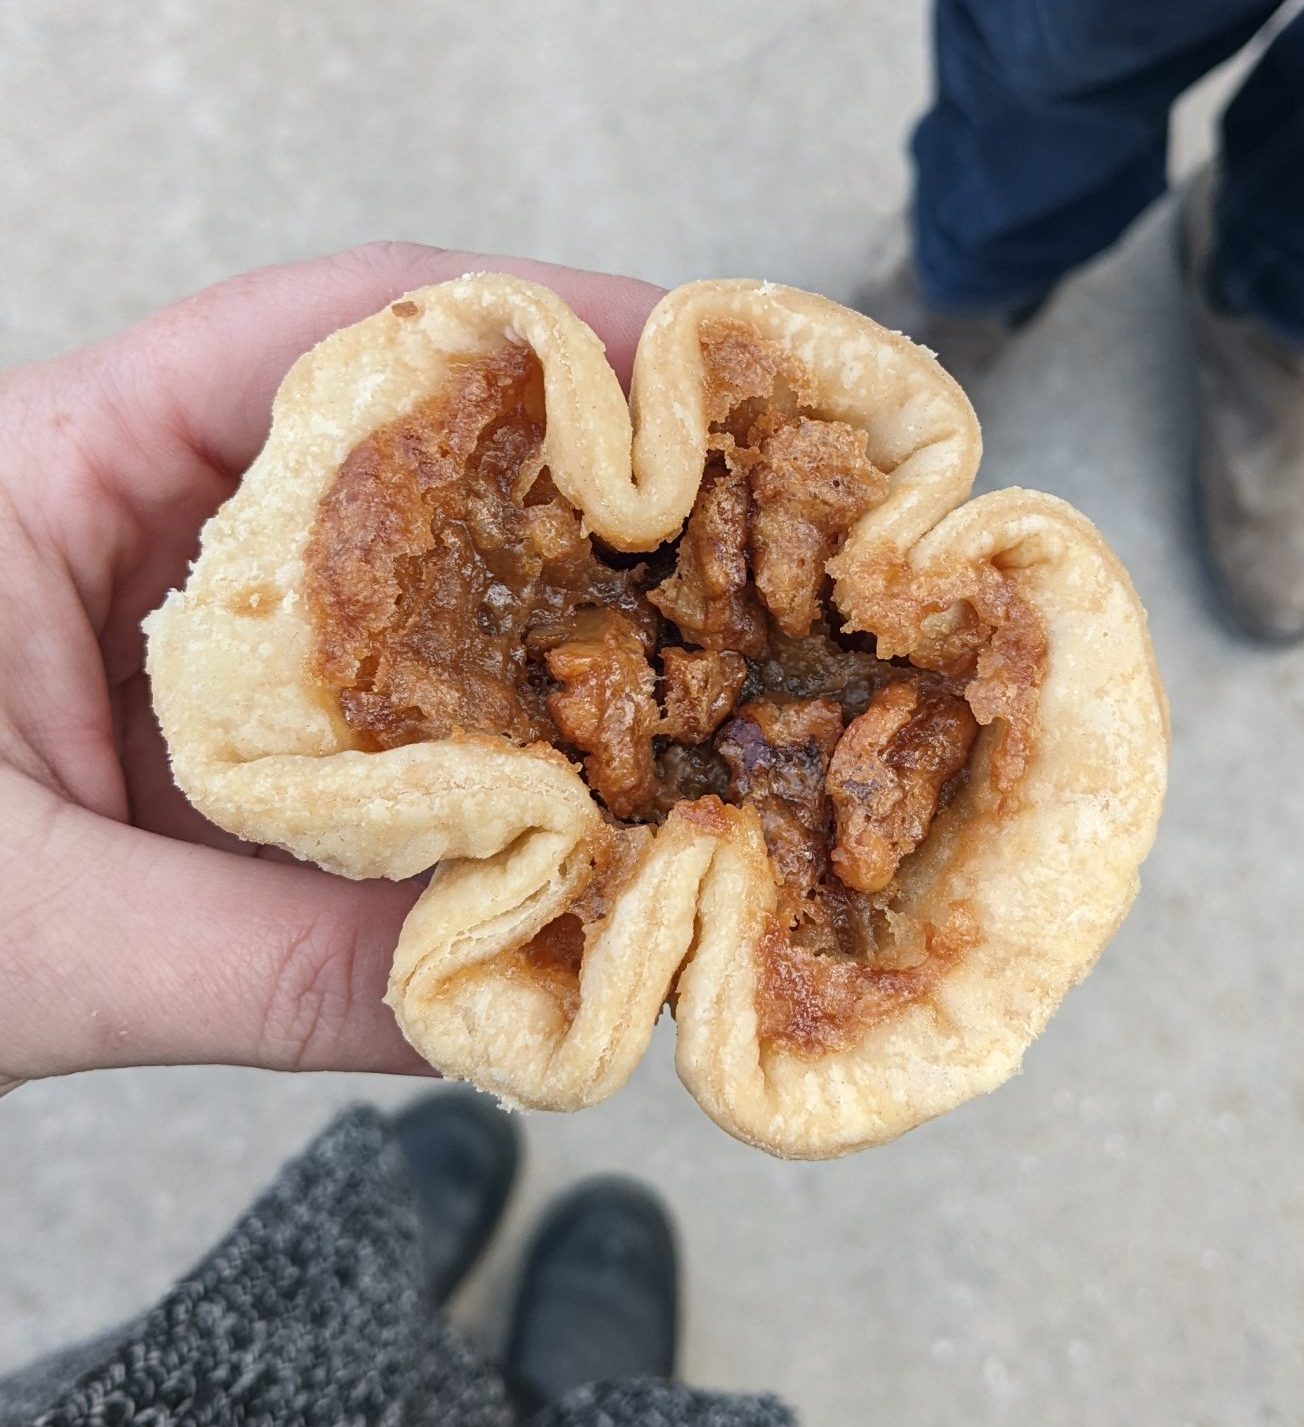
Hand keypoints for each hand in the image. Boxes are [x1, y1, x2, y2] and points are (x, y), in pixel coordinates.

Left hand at [0, 242, 662, 1082]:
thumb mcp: (21, 935)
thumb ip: (259, 969)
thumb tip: (504, 998)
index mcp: (56, 471)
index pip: (321, 334)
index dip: (521, 326)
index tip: (681, 362)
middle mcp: (148, 527)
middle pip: (402, 442)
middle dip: (581, 471)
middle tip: (745, 511)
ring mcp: (199, 630)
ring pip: (411, 581)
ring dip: (549, 610)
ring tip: (706, 634)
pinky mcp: (226, 734)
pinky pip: (387, 705)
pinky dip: (487, 731)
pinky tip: (586, 770)